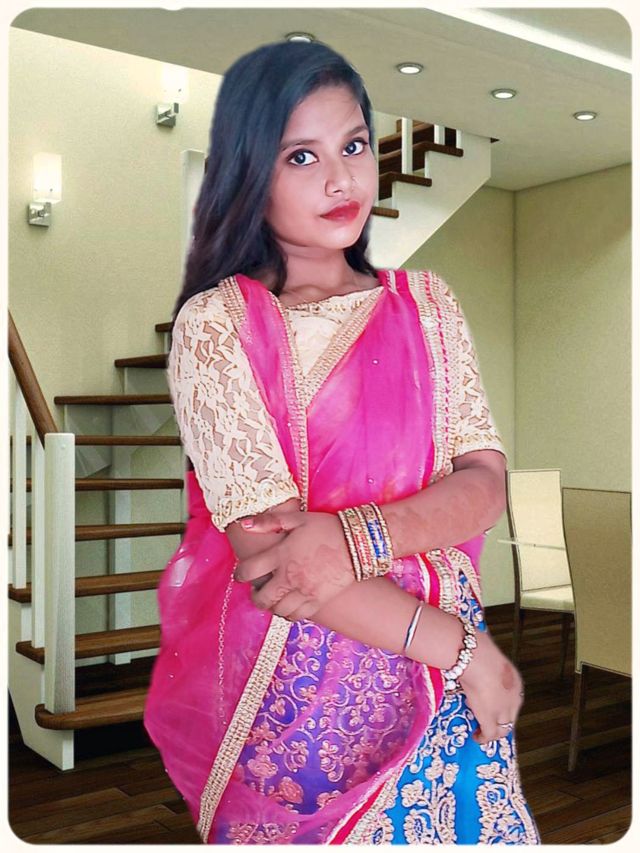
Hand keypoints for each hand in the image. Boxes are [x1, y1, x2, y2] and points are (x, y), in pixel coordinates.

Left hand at [233, 508, 355, 620]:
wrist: (358, 543)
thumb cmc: (326, 528)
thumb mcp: (298, 518)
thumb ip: (269, 521)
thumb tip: (244, 524)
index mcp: (280, 555)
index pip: (248, 571)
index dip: (240, 574)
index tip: (241, 574)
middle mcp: (289, 576)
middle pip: (262, 598)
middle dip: (256, 597)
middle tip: (257, 592)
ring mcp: (304, 591)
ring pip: (278, 610)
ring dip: (272, 607)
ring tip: (274, 600)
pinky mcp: (318, 600)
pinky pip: (297, 616)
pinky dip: (289, 614)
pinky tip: (290, 607)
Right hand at [458, 629, 524, 744]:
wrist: (478, 659)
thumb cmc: (479, 650)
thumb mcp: (487, 653)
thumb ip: (483, 657)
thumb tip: (471, 649)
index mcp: (515, 680)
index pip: (513, 698)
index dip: (503, 704)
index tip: (493, 705)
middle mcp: (514, 698)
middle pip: (511, 716)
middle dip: (501, 721)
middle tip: (489, 723)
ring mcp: (503, 710)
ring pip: (503, 729)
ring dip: (494, 732)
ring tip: (484, 734)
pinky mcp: (491, 719)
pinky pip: (489, 735)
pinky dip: (483, 738)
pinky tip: (476, 737)